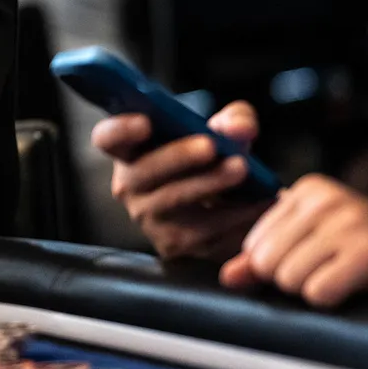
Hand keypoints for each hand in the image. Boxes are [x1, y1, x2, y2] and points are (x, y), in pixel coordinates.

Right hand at [94, 102, 268, 260]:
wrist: (223, 207)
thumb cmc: (211, 160)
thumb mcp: (220, 132)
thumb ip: (233, 121)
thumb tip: (240, 128)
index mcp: (129, 151)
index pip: (108, 138)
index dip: (120, 130)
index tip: (146, 122)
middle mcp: (129, 187)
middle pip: (142, 172)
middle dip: (177, 157)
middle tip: (211, 145)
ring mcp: (149, 220)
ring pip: (173, 203)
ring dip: (208, 184)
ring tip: (241, 168)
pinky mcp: (174, 246)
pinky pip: (203, 232)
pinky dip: (234, 214)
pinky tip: (260, 200)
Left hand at [218, 175, 367, 306]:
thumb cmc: (361, 250)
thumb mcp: (310, 244)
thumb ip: (263, 259)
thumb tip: (227, 277)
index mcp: (305, 190)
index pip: (254, 244)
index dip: (276, 265)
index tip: (313, 258)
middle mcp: (324, 198)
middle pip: (267, 262)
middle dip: (291, 280)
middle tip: (326, 270)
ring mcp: (347, 220)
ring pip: (289, 279)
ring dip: (312, 290)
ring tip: (340, 274)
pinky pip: (319, 292)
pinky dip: (332, 298)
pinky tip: (353, 284)